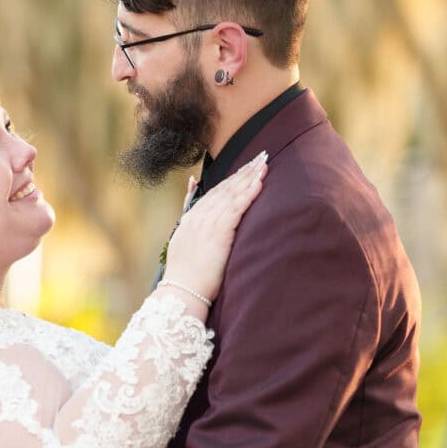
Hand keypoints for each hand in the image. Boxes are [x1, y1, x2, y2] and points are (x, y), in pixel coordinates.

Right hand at [163, 151, 267, 301]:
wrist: (182, 291)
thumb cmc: (186, 273)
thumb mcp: (182, 238)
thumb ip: (188, 209)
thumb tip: (191, 184)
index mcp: (191, 218)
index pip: (215, 191)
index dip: (233, 177)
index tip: (248, 165)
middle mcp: (199, 216)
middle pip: (225, 187)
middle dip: (244, 170)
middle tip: (262, 156)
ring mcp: (207, 224)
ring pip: (232, 194)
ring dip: (249, 177)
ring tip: (264, 164)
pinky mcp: (218, 233)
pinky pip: (236, 208)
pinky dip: (248, 194)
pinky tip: (259, 183)